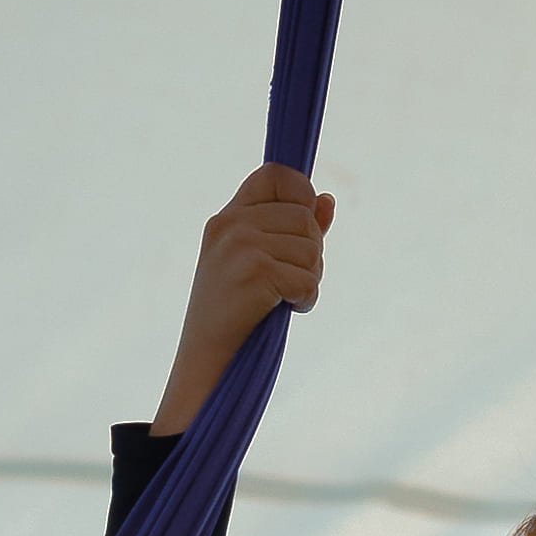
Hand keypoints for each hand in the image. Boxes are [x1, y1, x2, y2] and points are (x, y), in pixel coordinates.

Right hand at [154, 167, 332, 434]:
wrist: (207, 361)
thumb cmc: (234, 315)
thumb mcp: (257, 262)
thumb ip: (293, 229)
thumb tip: (327, 199)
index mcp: (228, 217)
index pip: (276, 175)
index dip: (301, 194)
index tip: (301, 228)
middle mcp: (232, 224)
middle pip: (305, 217)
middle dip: (311, 252)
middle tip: (291, 280)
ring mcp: (242, 246)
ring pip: (312, 249)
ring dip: (310, 279)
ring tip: (284, 297)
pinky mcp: (255, 273)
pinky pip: (308, 279)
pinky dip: (306, 299)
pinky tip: (287, 310)